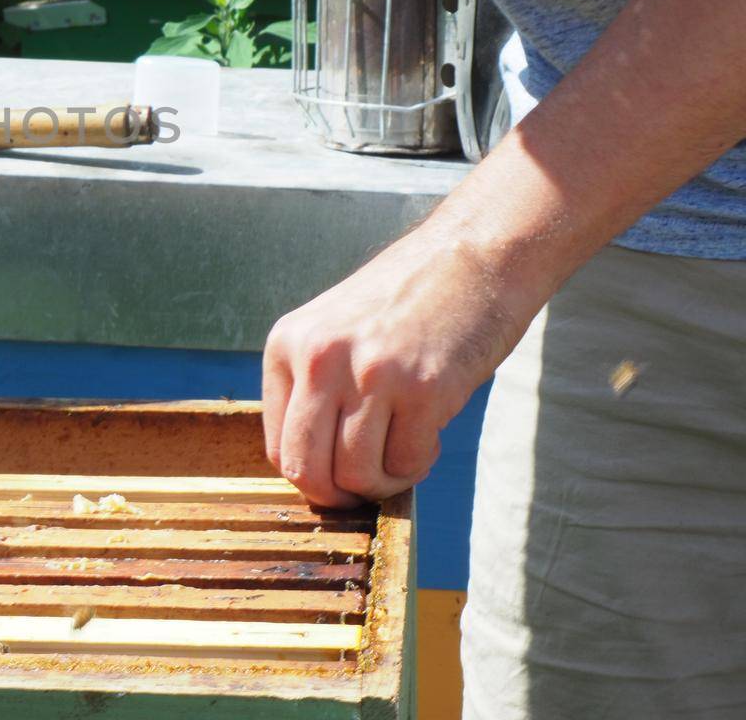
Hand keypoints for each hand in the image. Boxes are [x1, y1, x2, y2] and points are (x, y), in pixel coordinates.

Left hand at [261, 230, 533, 506]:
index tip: (338, 473)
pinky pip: (407, 464)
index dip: (311, 475)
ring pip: (357, 476)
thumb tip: (313, 467)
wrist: (472, 255)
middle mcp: (319, 359)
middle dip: (339, 494)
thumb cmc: (406, 300)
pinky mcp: (423, 389)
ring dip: (385, 480)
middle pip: (307, 471)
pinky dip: (418, 465)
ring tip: (403, 448)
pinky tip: (428, 433)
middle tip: (368, 484)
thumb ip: (314, 386)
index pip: (277, 446)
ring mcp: (370, 373)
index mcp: (287, 344)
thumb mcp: (334, 328)